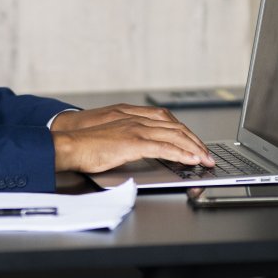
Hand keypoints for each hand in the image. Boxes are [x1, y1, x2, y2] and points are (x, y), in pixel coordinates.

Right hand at [50, 106, 214, 173]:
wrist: (70, 145)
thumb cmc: (87, 145)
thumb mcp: (113, 138)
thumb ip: (130, 140)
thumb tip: (144, 150)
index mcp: (132, 117)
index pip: (168, 122)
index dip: (185, 133)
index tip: (195, 144)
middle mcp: (137, 120)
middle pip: (176, 128)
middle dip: (195, 141)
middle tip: (207, 154)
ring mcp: (136, 130)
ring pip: (175, 136)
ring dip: (194, 148)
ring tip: (205, 159)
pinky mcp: (134, 143)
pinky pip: (165, 148)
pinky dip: (181, 154)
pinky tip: (191, 160)